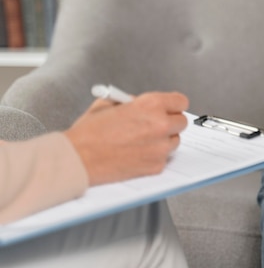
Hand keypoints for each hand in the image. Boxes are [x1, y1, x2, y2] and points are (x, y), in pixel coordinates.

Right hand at [64, 92, 188, 185]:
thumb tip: (142, 103)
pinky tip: (137, 153)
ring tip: (143, 140)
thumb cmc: (89, 132)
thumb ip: (132, 101)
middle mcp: (160, 125)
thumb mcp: (108, 103)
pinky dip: (155, 156)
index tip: (170, 108)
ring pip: (175, 141)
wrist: (78, 159)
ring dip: (164, 140)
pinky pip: (165, 158)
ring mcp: (161, 147)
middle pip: (182, 122)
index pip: (181, 101)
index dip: (174, 105)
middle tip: (155, 125)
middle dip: (170, 122)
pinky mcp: (157, 165)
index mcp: (151, 105)